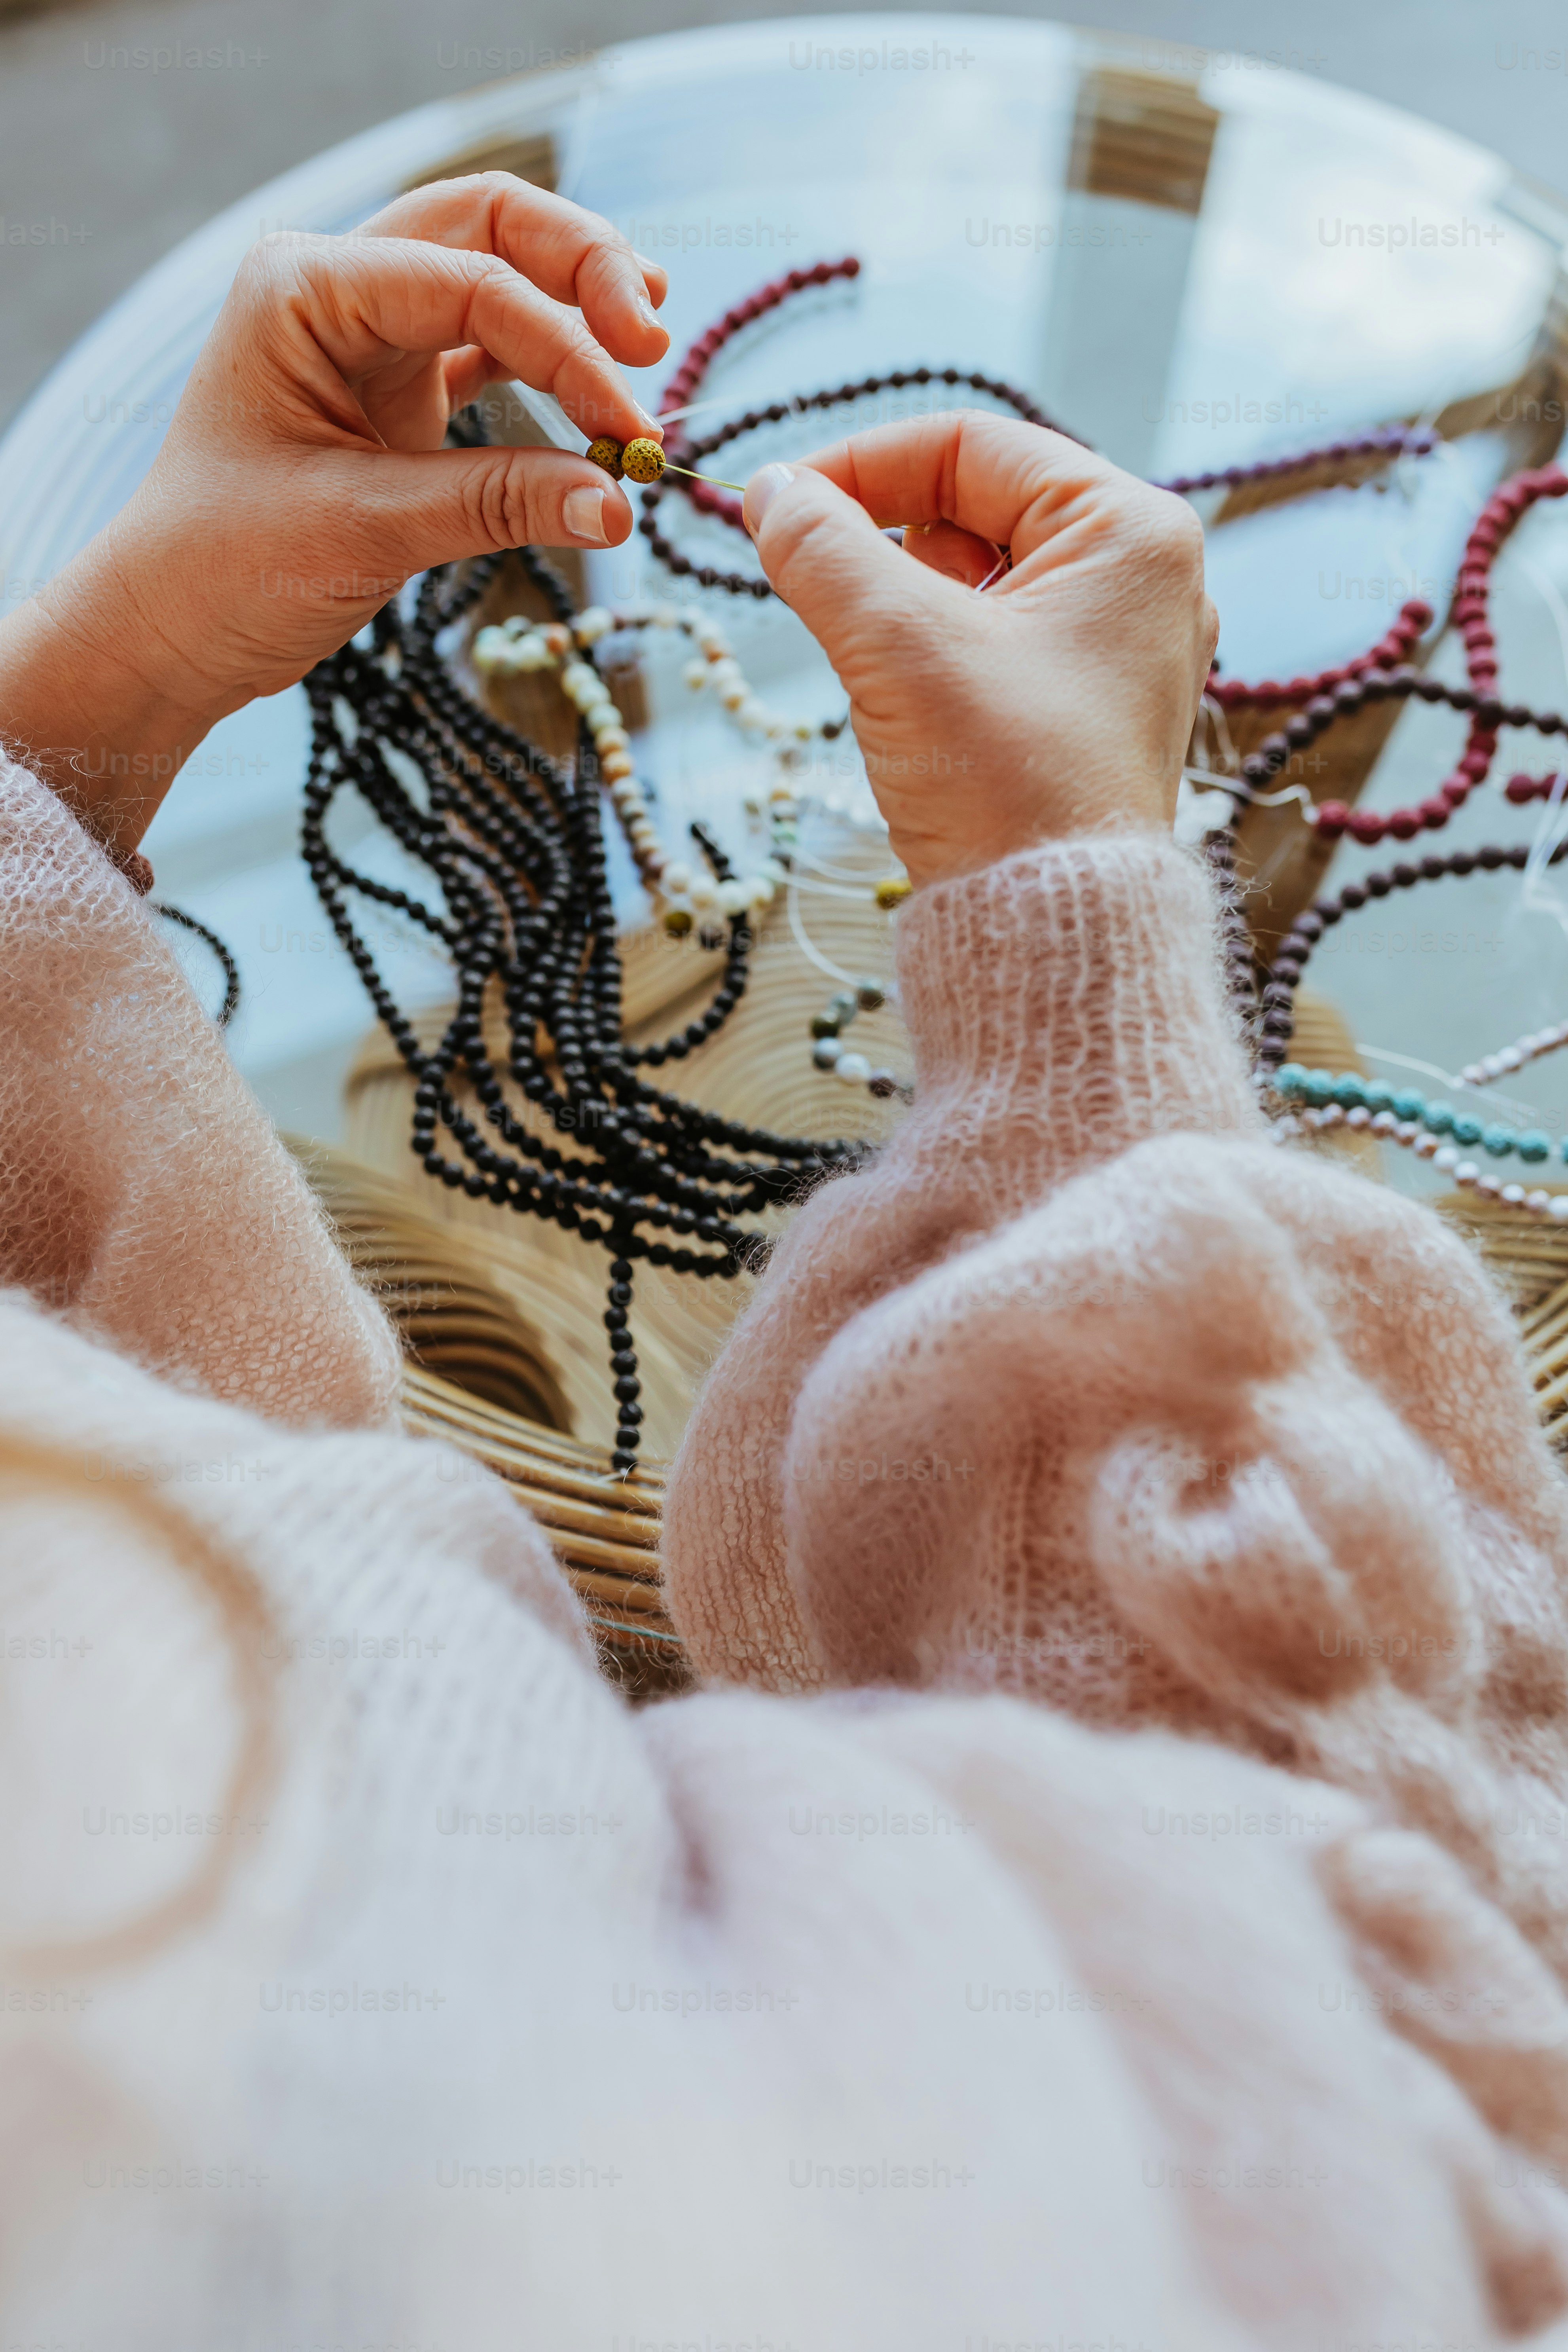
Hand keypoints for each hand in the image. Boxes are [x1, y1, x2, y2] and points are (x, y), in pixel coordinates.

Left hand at [0, 173, 667, 849]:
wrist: (170, 627)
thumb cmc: (229, 568)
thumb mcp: (364, 531)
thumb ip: (497, 505)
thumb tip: (620, 505)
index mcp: (304, 289)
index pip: (469, 283)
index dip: (565, 347)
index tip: (627, 426)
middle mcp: (336, 286)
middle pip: (489, 226)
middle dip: (582, 269)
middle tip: (653, 338)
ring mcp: (368, 331)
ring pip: (497, 272)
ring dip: (575, 304)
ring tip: (647, 348)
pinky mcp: (396, 388)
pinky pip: (489, 348)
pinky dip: (550, 361)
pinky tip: (604, 381)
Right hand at [741, 411, 1215, 888]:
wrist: (1052, 928)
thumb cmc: (1003, 784)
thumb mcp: (895, 644)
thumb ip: (824, 549)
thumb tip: (769, 492)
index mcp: (1129, 531)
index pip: (973, 444)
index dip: (862, 462)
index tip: (781, 504)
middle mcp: (1143, 577)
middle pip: (979, 505)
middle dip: (886, 543)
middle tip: (815, 585)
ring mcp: (1120, 647)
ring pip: (979, 578)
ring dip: (906, 608)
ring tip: (883, 670)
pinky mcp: (1089, 706)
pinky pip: (993, 642)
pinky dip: (935, 655)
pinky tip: (913, 707)